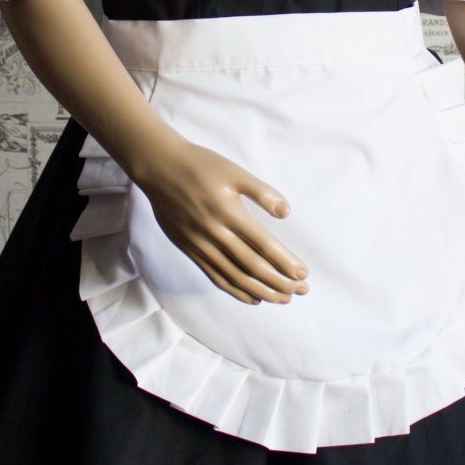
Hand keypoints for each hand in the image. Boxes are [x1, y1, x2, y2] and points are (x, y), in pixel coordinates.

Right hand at [138, 136, 308, 305]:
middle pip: (253, 267)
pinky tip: (254, 298)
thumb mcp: (234, 171)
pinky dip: (236, 291)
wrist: (159, 168)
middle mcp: (215, 233)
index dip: (286, 263)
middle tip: (302, 290)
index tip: (304, 272)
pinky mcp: (190, 250)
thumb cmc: (200, 165)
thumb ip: (262, 192)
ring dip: (262, 291)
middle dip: (281, 282)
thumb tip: (286, 212)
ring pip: (236, 278)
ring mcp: (201, 245)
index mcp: (230, 212)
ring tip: (283, 298)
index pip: (265, 246)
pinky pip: (216, 277)